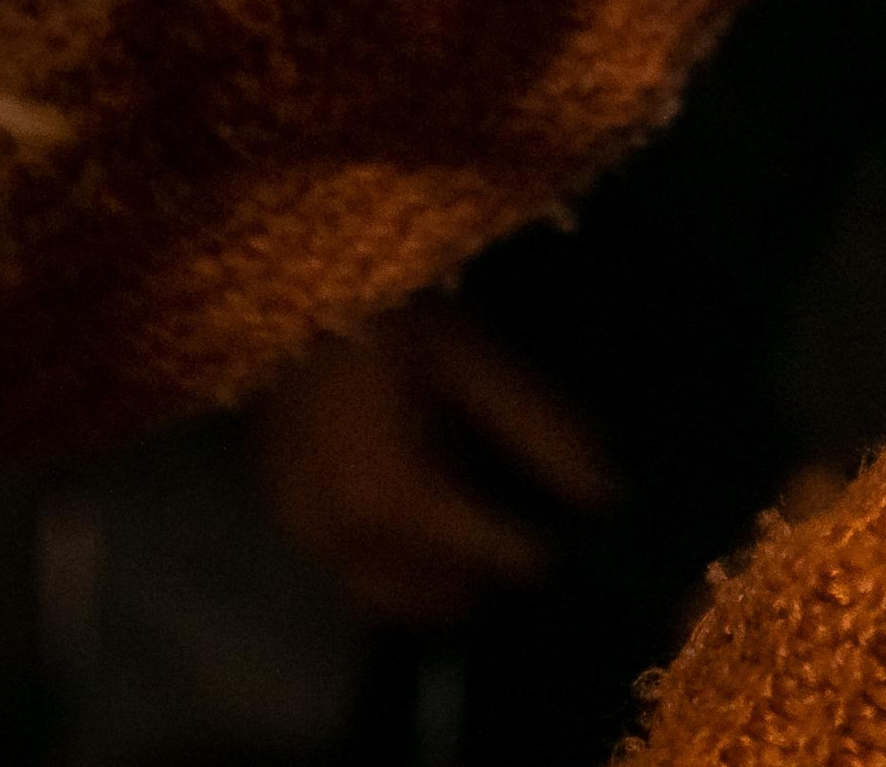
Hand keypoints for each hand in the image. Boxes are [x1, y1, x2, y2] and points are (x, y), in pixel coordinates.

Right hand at [254, 298, 615, 625]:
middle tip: (522, 533)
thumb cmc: (393, 315)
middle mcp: (343, 539)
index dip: (537, 550)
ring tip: (477, 536)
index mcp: (396, 500)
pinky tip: (418, 524)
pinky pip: (345, 574)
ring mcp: (302, 534)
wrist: (286, 287)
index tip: (568, 535)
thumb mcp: (475, 360)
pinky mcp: (281, 517)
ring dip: (434, 584)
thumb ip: (538, 430)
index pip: (488, 559)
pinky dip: (390, 569)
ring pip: (384, 598)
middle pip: (433, 596)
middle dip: (483, 575)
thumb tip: (604, 493)